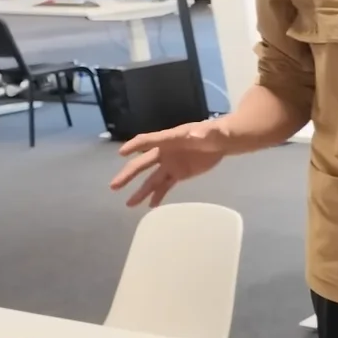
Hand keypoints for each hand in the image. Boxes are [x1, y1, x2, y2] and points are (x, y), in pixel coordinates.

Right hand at [109, 121, 229, 207]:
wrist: (223, 142)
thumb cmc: (214, 133)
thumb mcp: (210, 131)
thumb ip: (203, 133)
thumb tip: (196, 133)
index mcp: (168, 139)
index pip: (147, 140)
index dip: (134, 146)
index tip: (121, 153)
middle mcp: (164, 152)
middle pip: (142, 163)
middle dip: (128, 175)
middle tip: (114, 186)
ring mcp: (170, 164)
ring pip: (152, 179)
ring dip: (141, 191)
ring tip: (129, 204)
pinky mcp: (179, 174)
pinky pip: (165, 186)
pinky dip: (158, 195)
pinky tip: (150, 205)